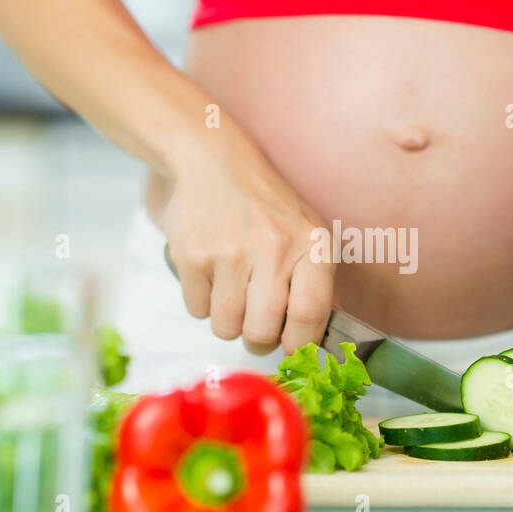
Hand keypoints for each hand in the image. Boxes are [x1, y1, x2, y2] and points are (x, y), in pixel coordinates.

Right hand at [154, 143, 333, 354]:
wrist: (215, 164)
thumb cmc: (268, 209)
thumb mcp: (308, 234)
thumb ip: (317, 284)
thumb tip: (321, 338)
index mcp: (312, 245)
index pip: (311, 314)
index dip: (299, 343)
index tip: (290, 347)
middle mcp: (274, 249)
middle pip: (263, 331)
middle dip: (258, 340)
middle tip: (256, 327)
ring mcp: (229, 253)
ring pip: (226, 327)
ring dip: (228, 321)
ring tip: (233, 291)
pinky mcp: (192, 256)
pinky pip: (197, 310)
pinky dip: (203, 303)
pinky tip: (211, 274)